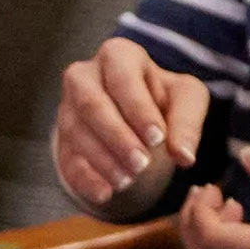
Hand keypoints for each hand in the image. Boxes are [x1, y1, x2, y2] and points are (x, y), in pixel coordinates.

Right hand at [50, 37, 207, 218]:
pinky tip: (105, 193)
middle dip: (117, 138)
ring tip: (128, 181)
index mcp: (118, 55)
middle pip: (92, 105)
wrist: (137, 111)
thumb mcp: (186, 98)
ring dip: (102, 160)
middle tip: (142, 165)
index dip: (138, 110)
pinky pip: (66, 158)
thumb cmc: (163, 97)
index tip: (157, 139)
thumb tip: (184, 156)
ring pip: (76, 132)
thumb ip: (187, 122)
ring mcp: (67, 106)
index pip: (123, 80)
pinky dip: (84, 179)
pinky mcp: (62, 137)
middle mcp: (84, 75)